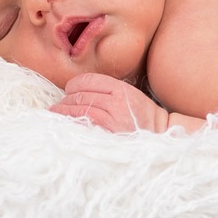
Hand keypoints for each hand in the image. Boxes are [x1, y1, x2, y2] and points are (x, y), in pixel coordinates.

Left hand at [53, 72, 168, 132]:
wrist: (160, 136)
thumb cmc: (143, 117)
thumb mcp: (130, 95)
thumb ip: (109, 91)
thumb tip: (78, 92)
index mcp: (121, 89)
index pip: (88, 80)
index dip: (73, 85)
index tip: (68, 91)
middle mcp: (116, 102)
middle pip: (80, 95)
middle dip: (66, 100)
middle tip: (58, 105)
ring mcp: (111, 119)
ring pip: (78, 110)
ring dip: (63, 112)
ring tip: (56, 113)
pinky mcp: (107, 135)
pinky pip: (82, 125)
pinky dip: (70, 123)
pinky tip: (64, 124)